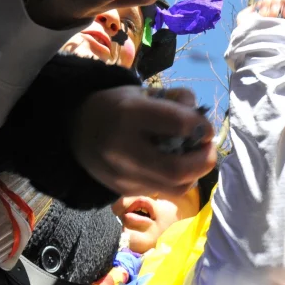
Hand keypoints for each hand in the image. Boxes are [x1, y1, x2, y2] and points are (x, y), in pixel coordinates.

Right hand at [71, 86, 216, 196]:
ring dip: (194, 174)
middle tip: (210, 150)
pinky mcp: (124, 191)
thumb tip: (202, 124)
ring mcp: (122, 175)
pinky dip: (177, 179)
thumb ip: (177, 101)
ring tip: (195, 159)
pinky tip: (173, 164)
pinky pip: (162, 190)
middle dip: (204, 161)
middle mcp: (123, 149)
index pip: (177, 124)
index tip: (206, 128)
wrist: (75, 131)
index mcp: (129, 114)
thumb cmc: (118, 106)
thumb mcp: (144, 92)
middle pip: (177, 169)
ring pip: (175, 188)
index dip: (200, 127)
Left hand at [238, 0, 284, 34]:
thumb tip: (256, 6)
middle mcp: (279, 19)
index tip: (260, 12)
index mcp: (267, 20)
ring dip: (277, 2)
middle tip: (267, 16)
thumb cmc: (254, 37)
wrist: (268, 48)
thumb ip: (246, 12)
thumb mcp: (243, 22)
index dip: (263, 3)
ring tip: (274, 15)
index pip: (268, 3)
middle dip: (269, 3)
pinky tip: (284, 13)